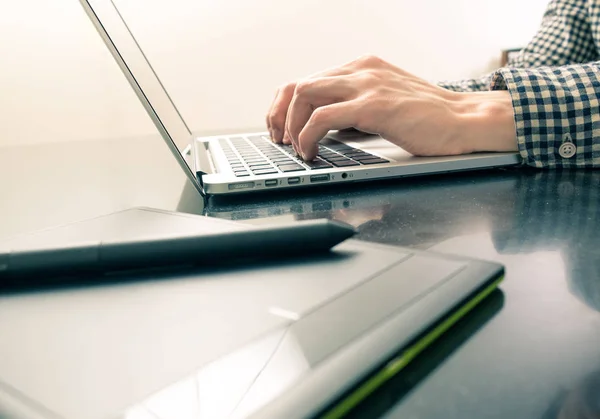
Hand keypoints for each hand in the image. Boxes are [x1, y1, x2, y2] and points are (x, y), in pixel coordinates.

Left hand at [266, 55, 517, 160]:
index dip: (286, 105)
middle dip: (280, 115)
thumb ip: (357, 103)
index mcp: (362, 67)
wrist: (464, 120)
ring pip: (305, 95)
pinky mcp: (373, 106)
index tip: (281, 128)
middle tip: (280, 140)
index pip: (308, 79)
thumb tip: (325, 124)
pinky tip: (311, 152)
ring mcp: (367, 85)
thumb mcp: (386, 101)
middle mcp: (360, 70)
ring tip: (296, 148)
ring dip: (291, 125)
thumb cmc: (429, 117)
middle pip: (299, 84)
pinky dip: (308, 136)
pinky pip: (322, 117)